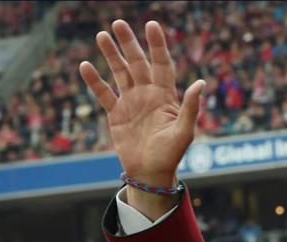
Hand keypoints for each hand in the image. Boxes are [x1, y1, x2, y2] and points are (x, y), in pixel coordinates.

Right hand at [79, 20, 204, 188]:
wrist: (151, 172)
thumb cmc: (171, 154)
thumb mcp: (184, 131)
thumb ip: (191, 107)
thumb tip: (201, 83)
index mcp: (165, 95)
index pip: (162, 64)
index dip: (157, 45)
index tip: (151, 25)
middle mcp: (147, 94)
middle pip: (137, 62)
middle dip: (128, 43)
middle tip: (118, 23)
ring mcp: (131, 102)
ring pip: (119, 72)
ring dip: (111, 55)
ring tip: (101, 35)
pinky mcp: (116, 114)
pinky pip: (104, 94)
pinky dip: (95, 81)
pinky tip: (85, 66)